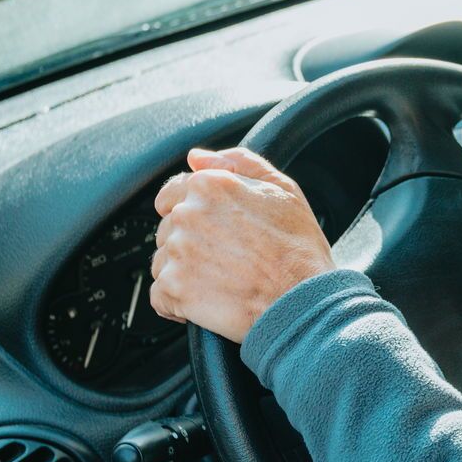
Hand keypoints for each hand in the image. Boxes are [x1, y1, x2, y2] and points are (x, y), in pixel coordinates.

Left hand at [149, 146, 333, 343]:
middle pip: (167, 230)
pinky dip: (177, 304)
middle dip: (190, 244)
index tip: (213, 233)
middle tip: (226, 260)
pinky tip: (204, 304)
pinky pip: (160, 296)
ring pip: (163, 262)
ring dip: (183, 273)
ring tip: (220, 282)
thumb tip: (197, 157)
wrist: (302, 299)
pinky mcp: (174, 286)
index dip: (193, 216)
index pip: (172, 194)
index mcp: (210, 185)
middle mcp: (187, 213)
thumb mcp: (283, 189)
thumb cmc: (298, 248)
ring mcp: (178, 250)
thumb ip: (239, 163)